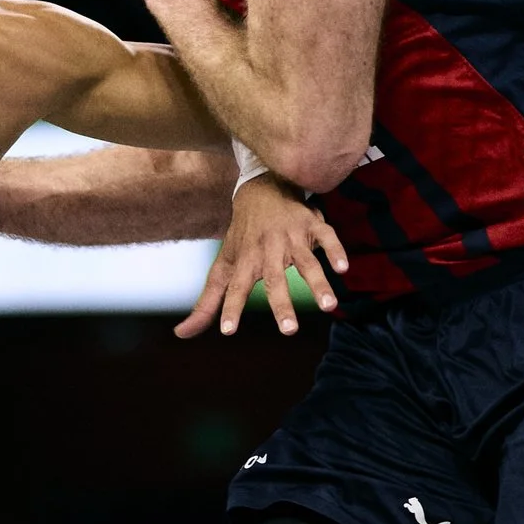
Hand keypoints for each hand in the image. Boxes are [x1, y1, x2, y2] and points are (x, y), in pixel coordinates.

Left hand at [176, 174, 348, 337]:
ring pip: (306, 261)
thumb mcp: (222, 266)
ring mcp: (291, 236)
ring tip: (329, 305)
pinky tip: (342, 269)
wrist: (261, 189)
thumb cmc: (242, 237)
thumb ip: (206, 303)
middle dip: (282, 304)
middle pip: (275, 279)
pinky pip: (327, 237)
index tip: (227, 330)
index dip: (231, 308)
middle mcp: (267, 249)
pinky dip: (335, 251)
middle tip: (289, 330)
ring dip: (318, 283)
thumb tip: (181, 334)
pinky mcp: (312, 224)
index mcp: (245, 260)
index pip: (235, 288)